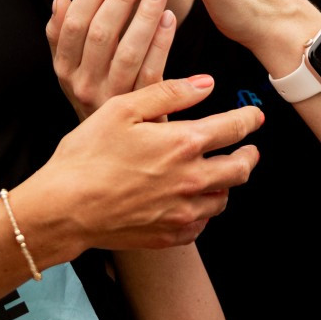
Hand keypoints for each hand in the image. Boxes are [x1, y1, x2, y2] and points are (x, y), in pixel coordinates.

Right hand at [19, 77, 262, 252]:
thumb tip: (206, 84)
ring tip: (218, 174)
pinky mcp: (170, 235)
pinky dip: (203, 210)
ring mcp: (182, 212)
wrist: (65, 208)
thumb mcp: (122, 109)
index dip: (249, 119)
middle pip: (240, 169)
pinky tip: (192, 201)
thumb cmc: (87, 155)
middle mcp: (191, 180)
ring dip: (226, 184)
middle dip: (249, 155)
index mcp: (182, 144)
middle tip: (248, 149)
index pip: (233, 128)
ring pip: (223, 199)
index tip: (255, 115)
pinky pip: (201, 224)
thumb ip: (168, 93)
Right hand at [46, 0, 175, 119]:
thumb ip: (62, 35)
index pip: (74, 23)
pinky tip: (170, 18)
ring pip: (128, 51)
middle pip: (101, 33)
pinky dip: (162, 42)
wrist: (111, 155)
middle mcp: (82, 85)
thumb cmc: (97, 97)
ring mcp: (112, 100)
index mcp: (64, 69)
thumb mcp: (71, 69)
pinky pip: (152, 71)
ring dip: (145, 15)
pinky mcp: (140, 111)